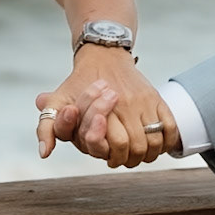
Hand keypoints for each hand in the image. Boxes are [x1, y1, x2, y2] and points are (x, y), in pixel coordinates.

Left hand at [36, 48, 178, 167]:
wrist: (103, 54)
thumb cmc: (78, 83)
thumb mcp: (57, 102)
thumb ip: (47, 128)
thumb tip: (44, 154)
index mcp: (102, 106)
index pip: (115, 144)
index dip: (112, 157)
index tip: (109, 158)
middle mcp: (126, 104)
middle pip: (137, 147)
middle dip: (130, 159)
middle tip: (125, 159)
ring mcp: (144, 101)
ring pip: (155, 141)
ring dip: (149, 154)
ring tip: (140, 154)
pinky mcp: (157, 97)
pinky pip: (171, 127)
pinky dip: (168, 142)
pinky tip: (157, 144)